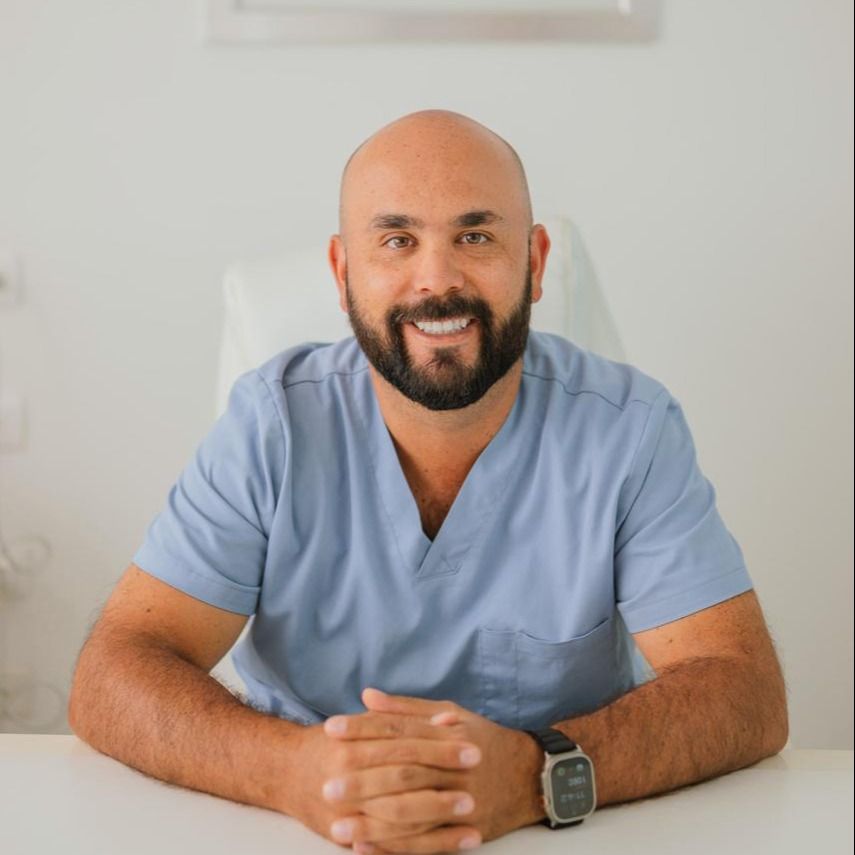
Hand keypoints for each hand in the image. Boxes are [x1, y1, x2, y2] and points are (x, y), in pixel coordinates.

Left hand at [323, 688, 544, 852]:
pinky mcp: (466, 831)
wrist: (531, 775)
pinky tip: (364, 847)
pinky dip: (394, 847)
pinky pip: (426, 842)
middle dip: (364, 778)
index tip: (332, 729)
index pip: (400, 729)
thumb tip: (367, 696)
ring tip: (337, 825)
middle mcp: (456, 766)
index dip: (365, 728)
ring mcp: (463, 801)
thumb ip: (407, 709)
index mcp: (449, 733)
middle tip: (328, 784)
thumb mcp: (451, 713)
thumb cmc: (483, 741)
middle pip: (404, 771)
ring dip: (373, 821)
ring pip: (413, 811)